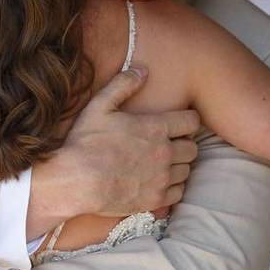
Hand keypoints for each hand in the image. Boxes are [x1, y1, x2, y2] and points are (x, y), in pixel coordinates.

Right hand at [28, 66, 199, 233]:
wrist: (76, 181)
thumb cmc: (85, 143)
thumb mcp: (99, 106)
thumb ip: (123, 85)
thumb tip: (142, 69)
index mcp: (156, 128)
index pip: (192, 121)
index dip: (187, 120)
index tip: (177, 124)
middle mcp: (165, 153)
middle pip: (193, 148)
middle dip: (184, 144)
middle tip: (169, 145)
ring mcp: (162, 178)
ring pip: (187, 170)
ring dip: (179, 166)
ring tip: (162, 164)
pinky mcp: (155, 199)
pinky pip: (179, 193)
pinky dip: (173, 187)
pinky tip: (159, 182)